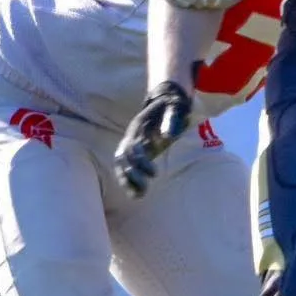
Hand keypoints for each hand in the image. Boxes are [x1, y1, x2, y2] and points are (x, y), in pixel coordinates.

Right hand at [113, 81, 192, 196]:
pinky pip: (127, 168)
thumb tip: (167, 136)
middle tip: (145, 187)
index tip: (154, 174)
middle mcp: (131, 137)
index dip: (141, 162)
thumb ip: (171, 121)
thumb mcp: (174, 109)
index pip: (132, 148)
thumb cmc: (171, 106)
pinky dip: (129, 182)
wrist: (166, 99)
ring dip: (127, 181)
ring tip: (139, 195)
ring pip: (121, 166)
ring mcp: (132, 144)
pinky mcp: (138, 152)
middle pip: (123, 159)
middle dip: (131, 175)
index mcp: (138, 128)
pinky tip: (137, 194)